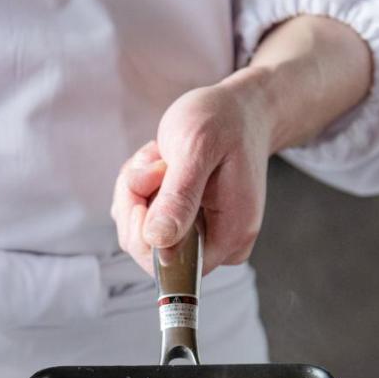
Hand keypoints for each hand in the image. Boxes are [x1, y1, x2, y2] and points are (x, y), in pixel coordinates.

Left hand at [112, 74, 273, 274]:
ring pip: (141, 232)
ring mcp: (200, 235)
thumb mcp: (198, 149)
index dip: (143, 231)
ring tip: (162, 158)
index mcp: (229, 235)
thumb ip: (179, 198)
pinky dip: (141, 189)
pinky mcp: (185, 224)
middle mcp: (218, 244)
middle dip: (137, 202)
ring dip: (138, 190)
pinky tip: (161, 165)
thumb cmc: (224, 122)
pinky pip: (143, 220)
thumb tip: (159, 243)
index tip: (148, 183)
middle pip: (149, 249)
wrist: (240, 110)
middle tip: (155, 163)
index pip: (170, 266)